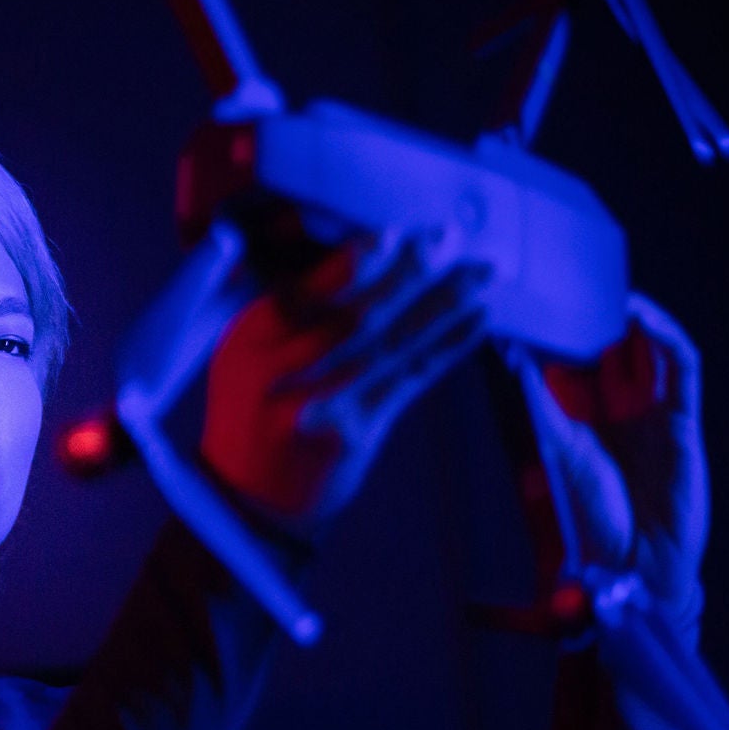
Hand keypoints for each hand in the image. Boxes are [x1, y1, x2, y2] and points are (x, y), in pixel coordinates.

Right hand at [199, 224, 494, 539]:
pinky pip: (408, 382)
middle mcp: (277, 373)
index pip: (304, 293)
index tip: (394, 233)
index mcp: (248, 339)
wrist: (250, 496)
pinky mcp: (352, 436)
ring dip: (442, 305)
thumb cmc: (256, 408)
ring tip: (483, 272)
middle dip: (408, 274)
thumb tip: (362, 247)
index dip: (353, 265)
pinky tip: (478, 319)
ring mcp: (317, 408)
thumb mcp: (245, 351)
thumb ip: (288, 306)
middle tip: (450, 238)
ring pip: (388, 346)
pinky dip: (446, 347)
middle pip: (354, 317)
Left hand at [502, 294, 708, 618]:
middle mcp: (614, 407)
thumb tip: (513, 357)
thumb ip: (538, 404)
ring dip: (632, 314)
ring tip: (609, 286)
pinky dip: (666, 337)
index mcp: (578, 414)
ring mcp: (650, 410)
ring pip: (645, 346)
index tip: (524, 297)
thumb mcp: (555, 450)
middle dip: (591, 310)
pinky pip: (681, 367)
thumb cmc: (589, 519)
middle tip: (571, 277)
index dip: (550, 328)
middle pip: (606, 343)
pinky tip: (643, 316)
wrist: (633, 566)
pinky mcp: (682, 419)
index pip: (567, 356)